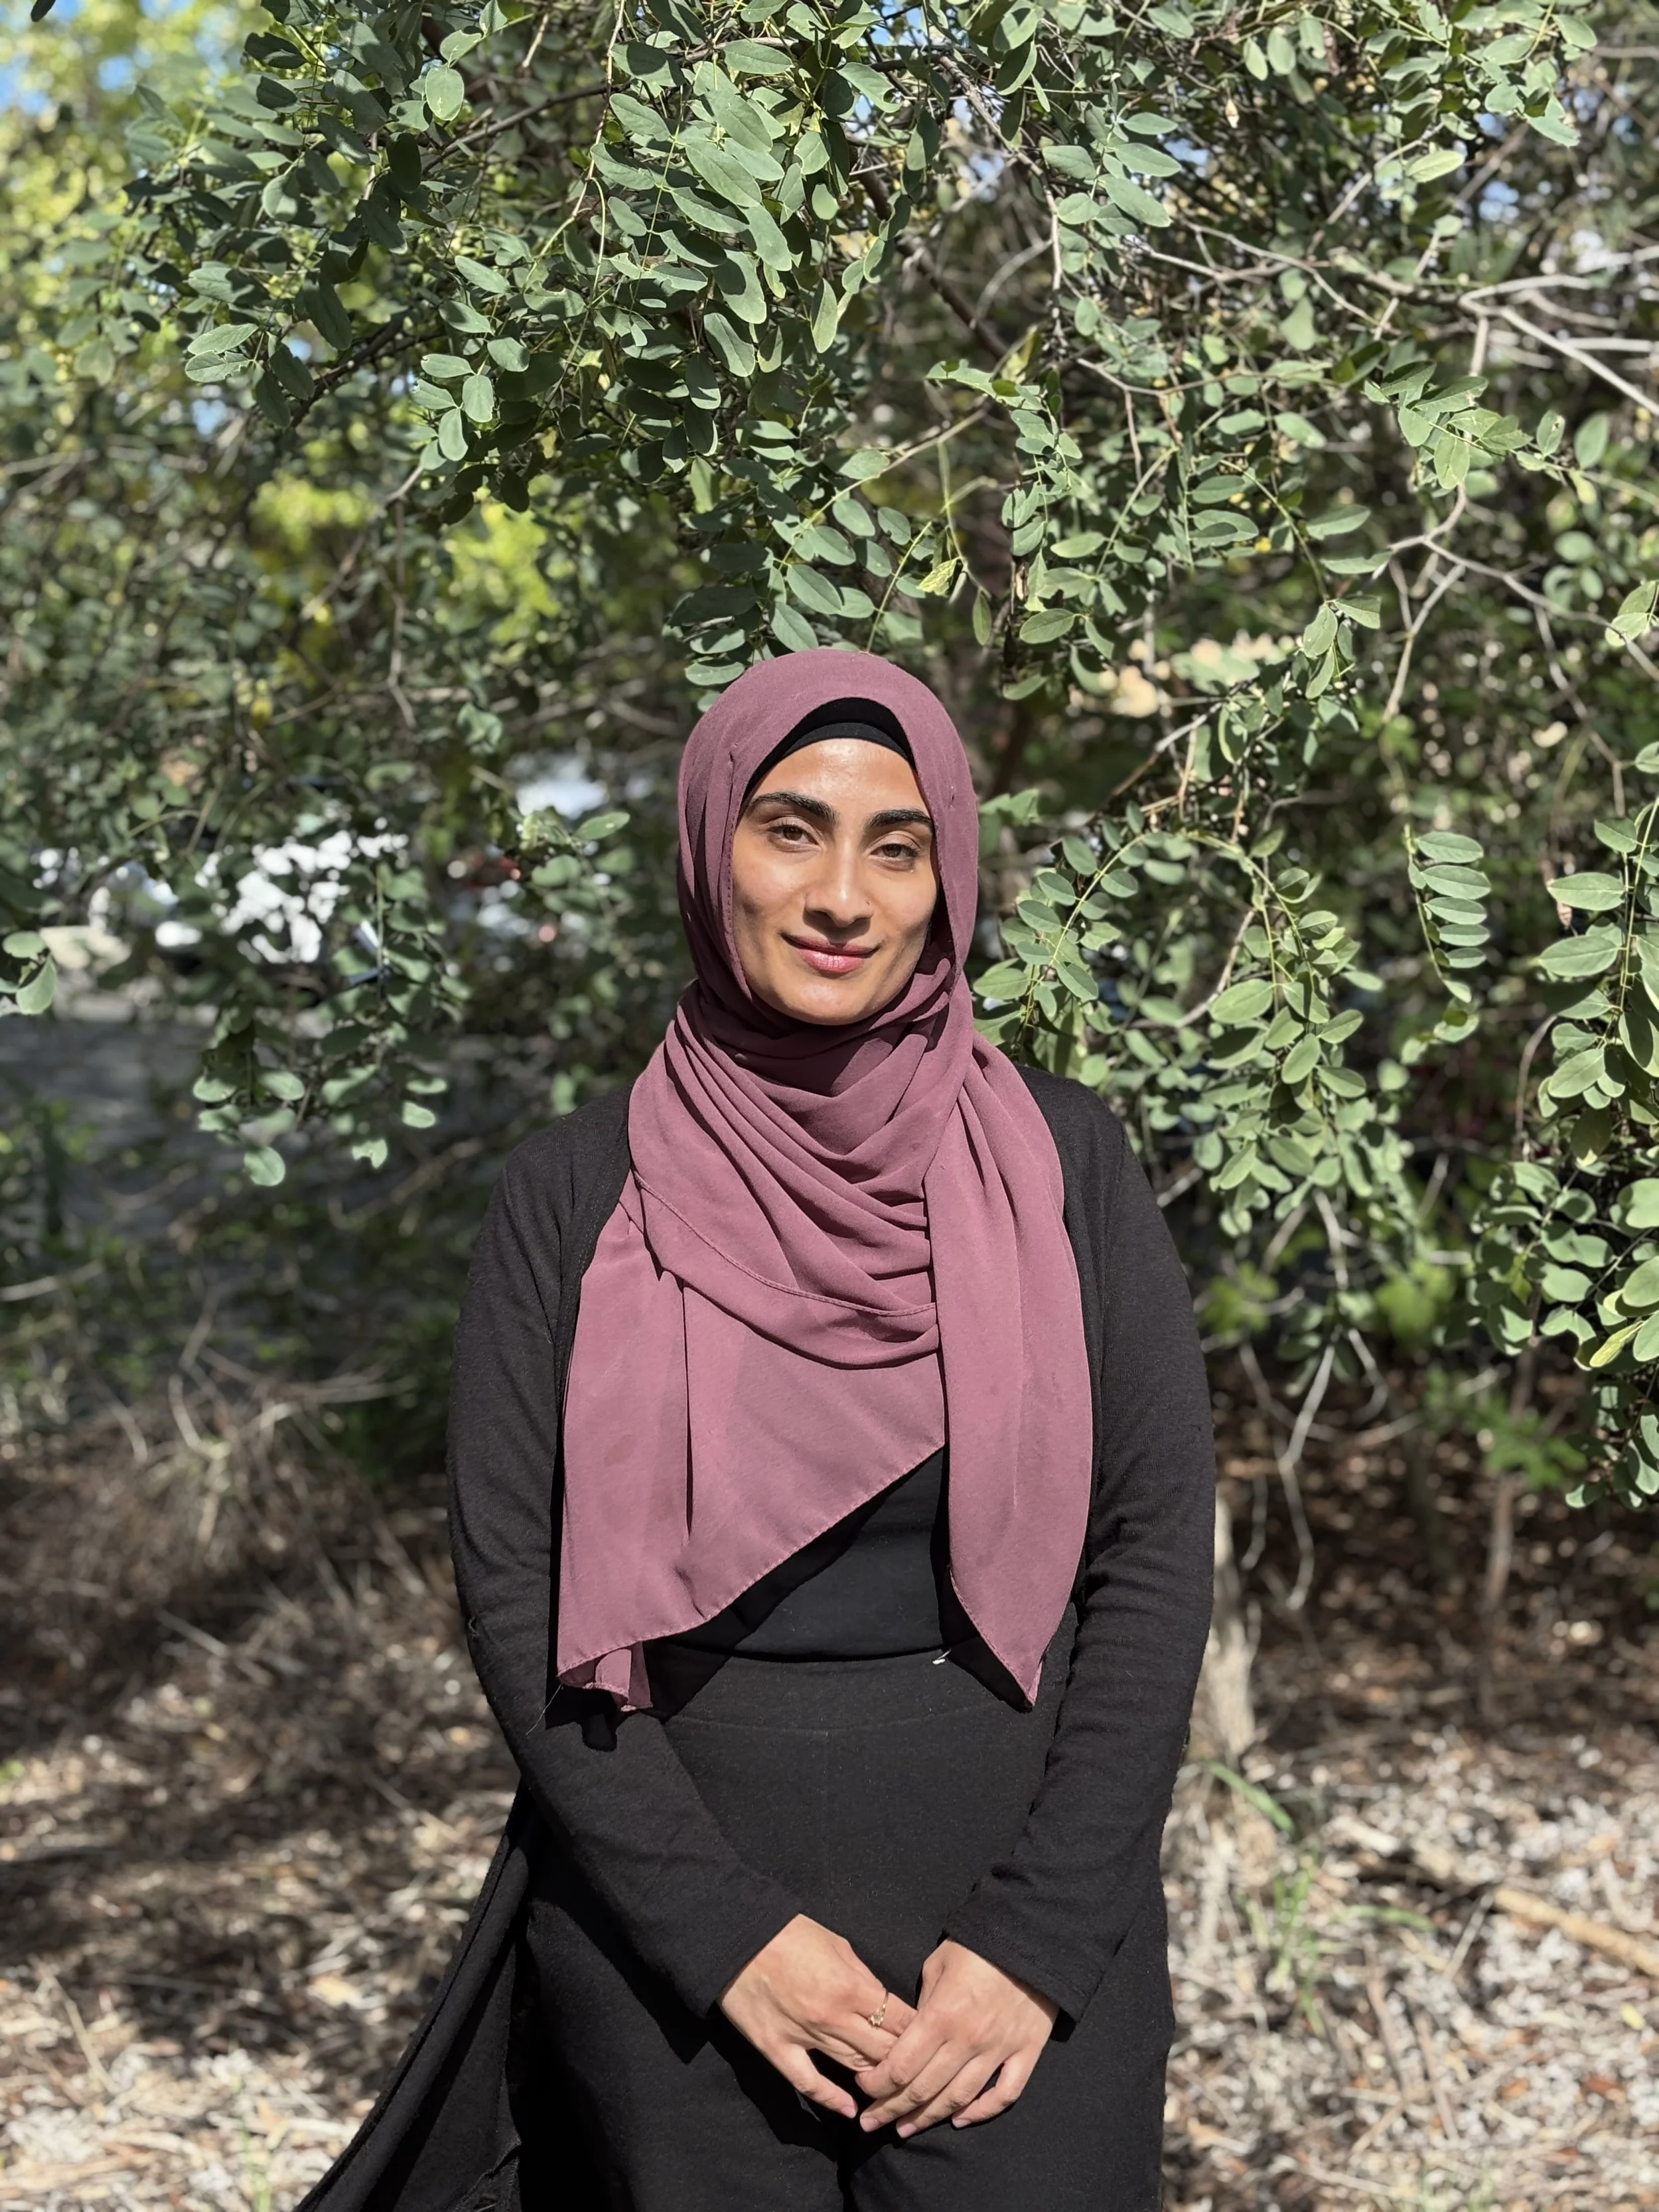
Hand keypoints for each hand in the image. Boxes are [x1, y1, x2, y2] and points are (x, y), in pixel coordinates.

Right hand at [719, 1915, 917, 2120]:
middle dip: (902, 2057)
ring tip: (891, 2085)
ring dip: (875, 2077)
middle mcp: (832, 2017)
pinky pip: (809, 2083)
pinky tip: (851, 2111)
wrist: (738, 1937)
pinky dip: (831, 2099)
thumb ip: (864, 1977)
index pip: (898, 2020)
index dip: (917, 2032)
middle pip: (881, 2049)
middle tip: (916, 2065)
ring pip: (853, 2066)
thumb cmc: (790, 1933)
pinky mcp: (777, 2049)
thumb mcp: (838, 1944)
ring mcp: (804, 2037)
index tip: (928, 2038)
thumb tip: (884, 2002)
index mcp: (851, 1986)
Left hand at [854, 1939, 1056, 2135]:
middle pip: (923, 2089)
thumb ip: (921, 2004)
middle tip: (872, 2123)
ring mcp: (999, 2050)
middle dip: (891, 2109)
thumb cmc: (976, 1946)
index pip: (901, 2066)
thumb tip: (908, 2034)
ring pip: (958, 2099)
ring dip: (928, 2119)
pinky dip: (982, 2112)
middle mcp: (968, 2040)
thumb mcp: (937, 1965)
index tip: (863, 2088)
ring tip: (905, 2130)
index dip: (878, 2084)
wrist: (1030, 1935)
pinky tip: (960, 2119)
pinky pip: (1004, 2094)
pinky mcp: (1026, 2052)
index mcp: (941, 2015)